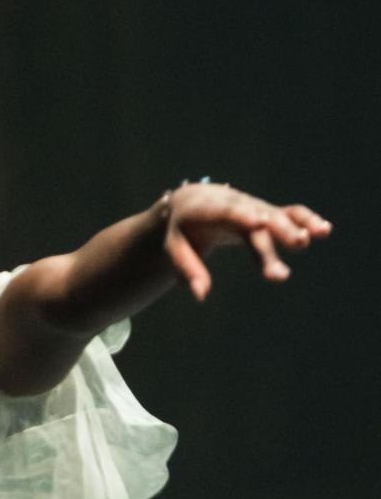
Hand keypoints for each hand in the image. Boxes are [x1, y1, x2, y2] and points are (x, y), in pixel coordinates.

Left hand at [162, 182, 330, 300]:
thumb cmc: (180, 230)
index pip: (225, 212)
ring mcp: (252, 208)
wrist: (190, 203)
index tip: (258, 222)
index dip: (242, 216)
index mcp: (207, 209)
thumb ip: (189, 270)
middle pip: (257, 218)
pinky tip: (324, 230)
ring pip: (275, 215)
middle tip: (298, 244)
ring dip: (295, 225)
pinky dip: (304, 220)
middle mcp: (235, 206)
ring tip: (316, 236)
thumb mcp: (174, 248)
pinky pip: (287, 214)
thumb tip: (202, 296)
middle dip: (277, 231)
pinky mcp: (266, 213)